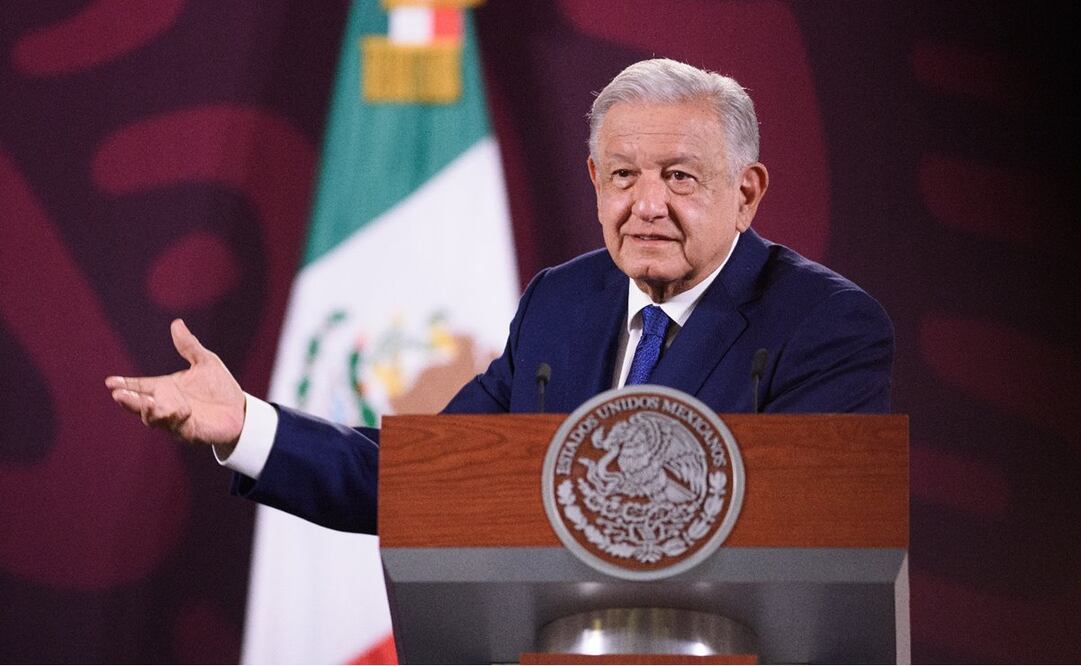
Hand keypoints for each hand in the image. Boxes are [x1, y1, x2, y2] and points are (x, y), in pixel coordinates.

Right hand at [106, 319, 245, 453]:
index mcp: (165, 388)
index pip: (140, 386)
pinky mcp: (190, 432)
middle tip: (118, 395)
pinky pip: (179, 428)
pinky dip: (176, 420)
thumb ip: (189, 346)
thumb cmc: (219, 387)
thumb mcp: (205, 362)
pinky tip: (181, 411)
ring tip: (147, 403)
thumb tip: (176, 323)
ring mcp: (175, 420)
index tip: (110, 382)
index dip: (125, 384)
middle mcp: (166, 405)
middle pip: (141, 405)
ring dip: (150, 412)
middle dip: (129, 401)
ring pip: (155, 419)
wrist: (240, 409)